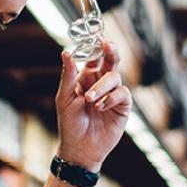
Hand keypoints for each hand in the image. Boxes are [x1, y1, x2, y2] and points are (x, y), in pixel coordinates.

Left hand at [54, 42, 130, 170]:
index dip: (97, 47)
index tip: (98, 38)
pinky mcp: (123, 107)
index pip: (94, 57)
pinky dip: (111, 98)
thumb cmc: (69, 124)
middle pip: (111, 60)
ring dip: (102, 86)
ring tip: (91, 100)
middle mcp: (101, 83)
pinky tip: (101, 107)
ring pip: (115, 77)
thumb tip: (66, 52)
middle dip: (111, 51)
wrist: (80, 148)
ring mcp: (113, 94)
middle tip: (107, 45)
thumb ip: (68, 75)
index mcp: (86, 78)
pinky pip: (122, 93)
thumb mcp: (64, 97)